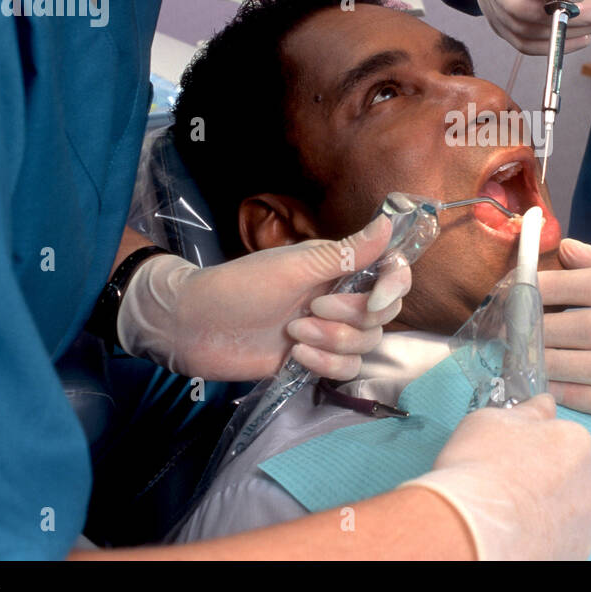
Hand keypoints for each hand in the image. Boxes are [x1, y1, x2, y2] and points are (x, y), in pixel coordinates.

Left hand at [116, 215, 409, 380]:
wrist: (196, 328)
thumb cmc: (240, 287)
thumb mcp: (294, 266)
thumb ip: (345, 252)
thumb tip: (388, 222)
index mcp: (338, 266)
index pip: (392, 274)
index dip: (395, 286)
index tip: (376, 297)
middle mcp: (341, 297)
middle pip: (383, 314)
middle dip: (351, 317)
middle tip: (308, 309)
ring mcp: (329, 330)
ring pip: (366, 344)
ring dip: (332, 341)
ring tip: (293, 332)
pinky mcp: (316, 360)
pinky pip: (347, 369)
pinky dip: (325, 364)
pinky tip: (294, 355)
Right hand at [402, 395, 590, 559]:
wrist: (469, 527)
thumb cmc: (477, 467)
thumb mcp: (492, 419)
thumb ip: (526, 411)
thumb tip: (543, 404)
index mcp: (576, 443)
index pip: (560, 439)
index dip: (530, 447)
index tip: (507, 456)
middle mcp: (590, 486)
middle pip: (567, 477)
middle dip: (541, 481)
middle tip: (504, 487)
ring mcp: (583, 527)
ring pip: (564, 513)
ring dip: (543, 512)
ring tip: (506, 517)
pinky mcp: (573, 557)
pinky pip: (557, 542)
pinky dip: (540, 540)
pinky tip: (514, 537)